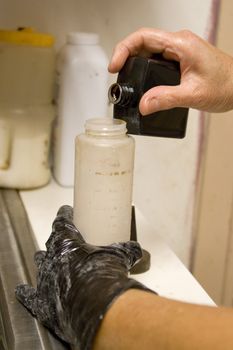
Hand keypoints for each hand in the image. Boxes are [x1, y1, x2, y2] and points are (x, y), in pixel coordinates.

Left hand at [15, 205, 150, 349]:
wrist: (97, 304)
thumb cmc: (104, 274)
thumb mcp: (120, 255)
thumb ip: (128, 249)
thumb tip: (136, 248)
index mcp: (67, 240)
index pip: (62, 221)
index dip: (64, 214)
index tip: (66, 210)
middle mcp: (52, 256)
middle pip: (51, 243)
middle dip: (57, 239)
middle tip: (66, 240)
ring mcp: (45, 278)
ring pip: (41, 264)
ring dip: (46, 262)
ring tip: (50, 261)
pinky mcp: (42, 300)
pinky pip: (30, 295)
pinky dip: (27, 292)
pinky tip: (23, 290)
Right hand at [108, 28, 232, 113]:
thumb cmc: (226, 85)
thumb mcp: (193, 95)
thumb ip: (166, 99)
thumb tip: (144, 104)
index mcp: (181, 44)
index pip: (143, 37)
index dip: (124, 49)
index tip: (115, 66)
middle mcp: (179, 44)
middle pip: (142, 43)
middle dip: (126, 58)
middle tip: (118, 77)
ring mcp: (179, 52)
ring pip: (148, 52)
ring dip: (134, 64)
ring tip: (126, 81)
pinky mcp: (180, 61)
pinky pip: (156, 61)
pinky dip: (144, 71)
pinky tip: (141, 83)